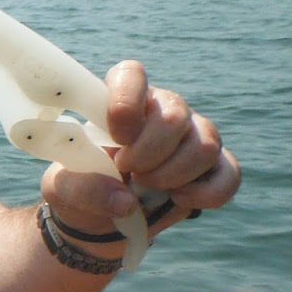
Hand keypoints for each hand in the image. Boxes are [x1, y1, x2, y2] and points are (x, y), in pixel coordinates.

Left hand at [42, 59, 239, 235]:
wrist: (101, 217)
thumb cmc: (81, 187)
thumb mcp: (63, 190)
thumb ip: (83, 189)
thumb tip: (126, 200)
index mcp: (120, 100)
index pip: (131, 73)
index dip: (126, 102)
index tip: (117, 137)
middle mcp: (161, 109)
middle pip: (174, 114)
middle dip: (150, 152)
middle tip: (129, 171)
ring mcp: (192, 135)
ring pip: (206, 143)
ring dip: (175, 174)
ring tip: (147, 188)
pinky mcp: (213, 167)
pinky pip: (229, 173)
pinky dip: (207, 193)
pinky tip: (179, 199)